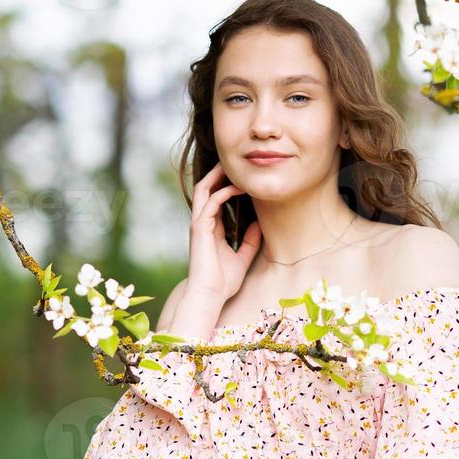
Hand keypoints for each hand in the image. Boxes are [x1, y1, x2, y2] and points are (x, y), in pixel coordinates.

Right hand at [187, 160, 261, 302]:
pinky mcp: (199, 228)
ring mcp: (199, 224)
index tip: (244, 177)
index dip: (227, 185)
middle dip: (218, 173)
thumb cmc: (223, 282)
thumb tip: (260, 226)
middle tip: (235, 162)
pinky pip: (210, 202)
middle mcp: (202, 223)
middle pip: (205, 189)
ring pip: (203, 190)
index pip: (216, 199)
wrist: (210, 296)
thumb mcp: (242, 257)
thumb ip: (249, 241)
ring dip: (217, 176)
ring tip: (233, 166)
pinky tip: (238, 187)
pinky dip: (223, 192)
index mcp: (211, 229)